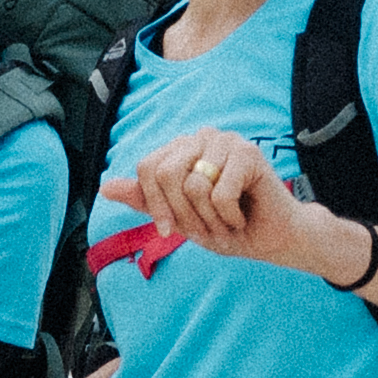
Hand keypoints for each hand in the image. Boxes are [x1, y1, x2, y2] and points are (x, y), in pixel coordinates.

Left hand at [107, 130, 330, 271]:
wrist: (272, 240)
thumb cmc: (227, 226)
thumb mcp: (178, 217)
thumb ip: (144, 200)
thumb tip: (104, 186)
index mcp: (182, 148)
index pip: (147, 168)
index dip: (155, 205)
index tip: (171, 230)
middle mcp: (201, 137)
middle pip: (166, 175)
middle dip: (184, 214)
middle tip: (207, 226)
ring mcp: (226, 141)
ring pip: (193, 186)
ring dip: (209, 219)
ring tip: (227, 221)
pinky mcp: (248, 153)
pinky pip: (219, 193)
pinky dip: (228, 217)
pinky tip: (243, 215)